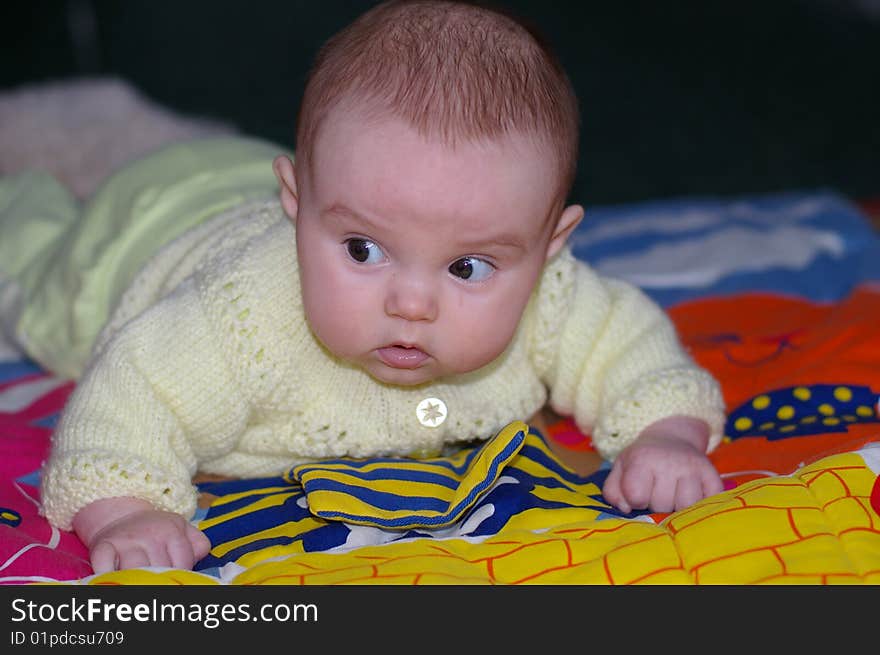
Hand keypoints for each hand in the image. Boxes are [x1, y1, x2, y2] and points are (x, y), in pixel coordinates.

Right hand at [72, 497, 210, 573]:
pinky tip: (112, 580)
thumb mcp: (182, 529)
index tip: (175, 579)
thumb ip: (198, 544)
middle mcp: (150, 535)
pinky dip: (106, 574)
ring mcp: (126, 541)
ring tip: (140, 583)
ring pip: (134, 570)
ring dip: (137, 580)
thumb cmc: (157, 530)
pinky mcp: (103, 546)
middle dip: (160, 580)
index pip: (182, 563)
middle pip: (159, 569)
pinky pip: (104, 564)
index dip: (180, 575)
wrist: (122, 516)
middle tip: (158, 582)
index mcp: (172, 531)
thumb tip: (199, 558)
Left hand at [602, 416, 722, 513]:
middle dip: (656, 504)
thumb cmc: (642, 460)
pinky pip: (710, 502)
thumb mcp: (621, 468)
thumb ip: (613, 491)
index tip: (638, 492)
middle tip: (657, 491)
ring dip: (678, 507)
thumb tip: (626, 509)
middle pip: (662, 505)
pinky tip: (692, 495)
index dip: (635, 500)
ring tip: (673, 495)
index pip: (636, 496)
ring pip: (687, 506)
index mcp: (642, 459)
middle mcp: (669, 462)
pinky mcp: (712, 474)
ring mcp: (693, 467)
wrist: (671, 438)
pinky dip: (702, 505)